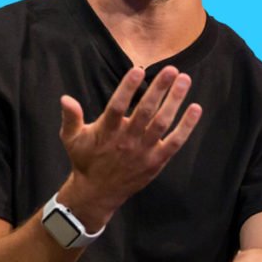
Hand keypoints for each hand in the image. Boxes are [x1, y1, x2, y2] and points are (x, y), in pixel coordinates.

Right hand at [58, 66, 201, 224]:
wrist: (97, 193)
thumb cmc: (85, 160)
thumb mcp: (72, 138)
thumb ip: (71, 117)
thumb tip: (65, 98)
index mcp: (106, 131)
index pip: (117, 106)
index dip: (127, 87)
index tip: (138, 69)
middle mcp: (127, 140)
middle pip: (145, 111)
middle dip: (159, 89)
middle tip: (172, 69)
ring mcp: (144, 151)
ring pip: (162, 123)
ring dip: (175, 101)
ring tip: (185, 80)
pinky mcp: (156, 161)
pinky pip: (175, 141)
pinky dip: (187, 126)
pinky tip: (196, 108)